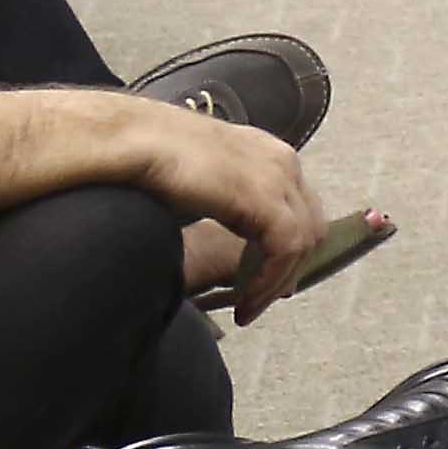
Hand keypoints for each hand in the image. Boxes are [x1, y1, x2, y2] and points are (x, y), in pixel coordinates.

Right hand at [130, 102, 329, 324]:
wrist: (138, 141)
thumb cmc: (154, 161)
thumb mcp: (205, 186)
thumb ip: (228, 206)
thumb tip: (234, 243)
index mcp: (269, 154)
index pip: (299, 208)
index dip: (285, 250)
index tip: (260, 282)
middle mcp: (283, 162)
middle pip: (309, 225)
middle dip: (287, 268)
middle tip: (255, 299)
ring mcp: (279, 177)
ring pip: (303, 242)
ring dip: (276, 282)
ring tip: (247, 308)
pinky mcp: (266, 198)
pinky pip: (286, 250)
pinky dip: (269, 281)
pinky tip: (245, 302)